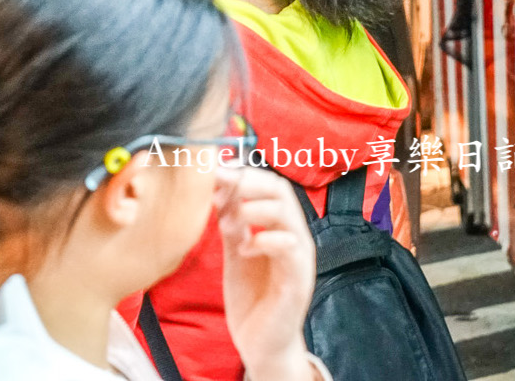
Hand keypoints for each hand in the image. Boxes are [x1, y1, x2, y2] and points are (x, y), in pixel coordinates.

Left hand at [216, 168, 317, 380]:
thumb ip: (232, 224)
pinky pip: (289, 247)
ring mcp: (299, 257)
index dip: (243, 173)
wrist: (261, 343)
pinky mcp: (298, 279)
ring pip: (286, 213)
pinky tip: (244, 250)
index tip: (215, 170)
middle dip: (248, 182)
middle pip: (280, 190)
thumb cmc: (251, 297)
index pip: (270, 184)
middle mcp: (294, 235)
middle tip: (221, 187)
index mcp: (280, 226)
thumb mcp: (236, 252)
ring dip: (253, 209)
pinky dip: (263, 240)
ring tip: (230, 222)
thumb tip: (218, 190)